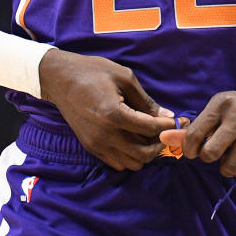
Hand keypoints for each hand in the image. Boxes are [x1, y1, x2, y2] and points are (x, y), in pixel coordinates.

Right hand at [39, 49, 177, 171]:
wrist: (60, 79)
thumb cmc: (93, 72)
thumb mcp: (124, 77)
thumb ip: (146, 100)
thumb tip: (168, 116)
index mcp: (113, 114)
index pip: (150, 129)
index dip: (167, 126)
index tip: (175, 120)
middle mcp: (104, 135)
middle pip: (144, 154)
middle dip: (159, 144)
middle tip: (163, 131)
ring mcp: (96, 144)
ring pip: (132, 164)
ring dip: (145, 152)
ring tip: (148, 135)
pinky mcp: (91, 147)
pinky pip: (118, 163)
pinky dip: (130, 156)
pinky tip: (132, 138)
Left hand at [160, 83, 235, 184]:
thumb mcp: (215, 111)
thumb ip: (190, 128)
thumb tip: (161, 138)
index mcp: (220, 105)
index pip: (194, 135)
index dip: (189, 150)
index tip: (194, 152)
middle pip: (210, 153)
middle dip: (208, 159)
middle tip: (214, 155)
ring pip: (230, 165)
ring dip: (227, 170)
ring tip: (230, 162)